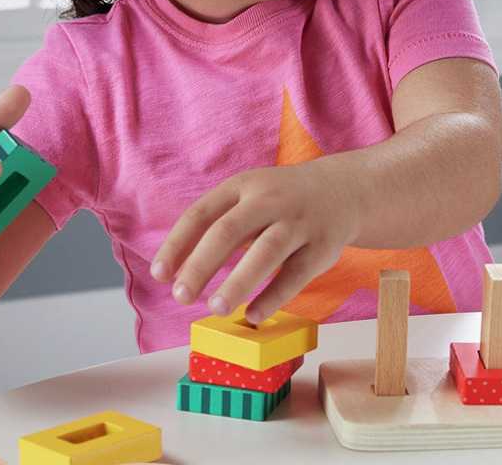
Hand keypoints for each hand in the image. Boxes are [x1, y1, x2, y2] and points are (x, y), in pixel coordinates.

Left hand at [150, 159, 363, 324]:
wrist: (342, 191)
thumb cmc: (280, 201)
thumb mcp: (247, 197)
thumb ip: (217, 226)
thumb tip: (176, 271)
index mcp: (241, 187)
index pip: (201, 214)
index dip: (177, 245)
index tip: (159, 275)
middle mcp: (269, 200)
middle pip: (229, 231)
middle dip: (201, 265)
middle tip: (181, 296)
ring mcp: (297, 222)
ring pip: (265, 252)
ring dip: (239, 281)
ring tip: (216, 308)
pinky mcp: (321, 247)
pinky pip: (296, 274)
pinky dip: (274, 296)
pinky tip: (253, 315)